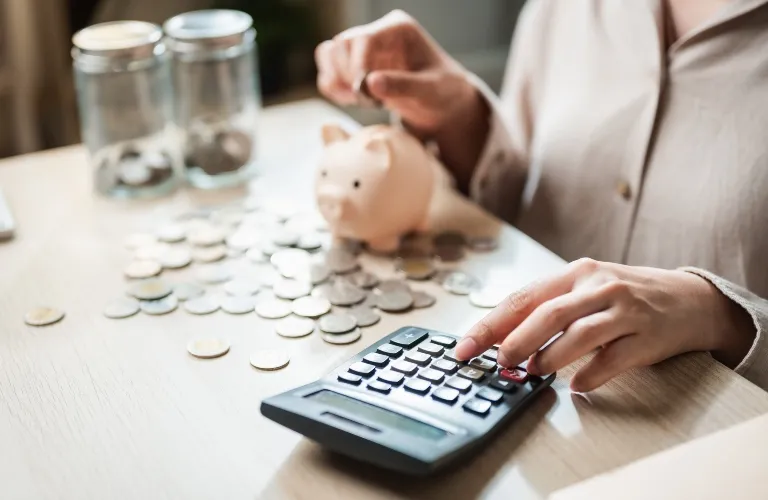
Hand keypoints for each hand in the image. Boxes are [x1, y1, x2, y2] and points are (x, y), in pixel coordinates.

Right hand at [315, 10, 485, 145]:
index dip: (358, 67)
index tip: (366, 95)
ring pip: (328, 53)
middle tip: (369, 101)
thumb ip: (403, 86)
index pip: (364, 39)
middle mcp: (377, 33)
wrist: (442, 102)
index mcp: (398, 29)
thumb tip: (370, 84)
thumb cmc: (443, 92)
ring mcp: (363, 48)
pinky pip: (328, 70)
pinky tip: (352, 101)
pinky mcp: (354, 65)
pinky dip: (333, 88)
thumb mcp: (431, 91)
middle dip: (348, 76)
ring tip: (358, 101)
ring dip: (336, 81)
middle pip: (341, 44)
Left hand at [455, 258, 755, 391]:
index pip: (522, 298)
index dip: (490, 325)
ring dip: (551, 357)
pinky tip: (577, 386)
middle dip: (517, 341)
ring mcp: (625, 310)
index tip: (464, 348)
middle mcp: (598, 287)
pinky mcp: (648, 336)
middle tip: (500, 363)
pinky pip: (614, 360)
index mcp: (575, 274)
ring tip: (535, 372)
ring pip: (580, 335)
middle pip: (549, 314)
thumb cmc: (623, 297)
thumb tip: (499, 340)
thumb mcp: (584, 291)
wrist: (688, 299)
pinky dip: (591, 375)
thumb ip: (547, 310)